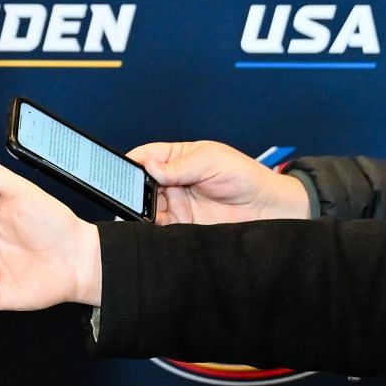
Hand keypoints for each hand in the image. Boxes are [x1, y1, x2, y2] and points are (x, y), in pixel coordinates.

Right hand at [126, 140, 310, 224]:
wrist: (268, 209)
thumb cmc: (244, 176)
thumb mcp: (211, 161)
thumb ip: (180, 166)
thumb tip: (149, 167)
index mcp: (176, 158)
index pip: (144, 157)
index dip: (128, 163)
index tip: (117, 170)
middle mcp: (171, 182)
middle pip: (139, 184)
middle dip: (129, 189)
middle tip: (125, 194)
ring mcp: (175, 204)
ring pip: (145, 207)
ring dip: (138, 209)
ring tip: (136, 211)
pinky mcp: (181, 225)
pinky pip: (158, 227)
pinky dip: (150, 227)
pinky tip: (149, 226)